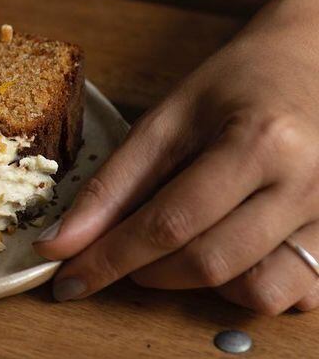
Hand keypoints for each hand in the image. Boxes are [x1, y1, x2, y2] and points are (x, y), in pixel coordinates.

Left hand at [34, 0, 318, 314]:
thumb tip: (64, 242)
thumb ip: (117, 181)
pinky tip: (231, 253)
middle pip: (211, 264)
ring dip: (203, 285)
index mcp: (258, 143)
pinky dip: (252, 288)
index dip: (111, 257)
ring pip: (257, 293)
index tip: (67, 279)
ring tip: (181, 247)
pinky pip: (296, 296)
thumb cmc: (240, 84)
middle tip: (121, 255)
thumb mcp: (171, 115)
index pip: (171, 222)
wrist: (315, 62)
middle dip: (148, 271)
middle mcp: (306, 186)